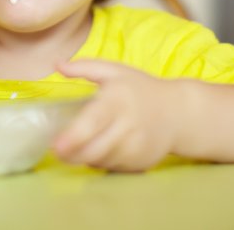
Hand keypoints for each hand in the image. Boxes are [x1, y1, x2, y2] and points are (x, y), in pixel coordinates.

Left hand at [54, 60, 181, 171]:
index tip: (55, 145)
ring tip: (82, 145)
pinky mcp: (142, 162)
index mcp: (118, 100)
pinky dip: (102, 162)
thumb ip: (84, 67)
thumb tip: (56, 64)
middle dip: (71, 154)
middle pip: (94, 149)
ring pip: (101, 161)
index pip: (94, 121)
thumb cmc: (139, 88)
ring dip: (85, 157)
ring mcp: (137, 147)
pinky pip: (113, 168)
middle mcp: (129, 125)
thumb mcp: (114, 71)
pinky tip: (102, 149)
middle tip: (58, 150)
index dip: (74, 136)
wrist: (178, 112)